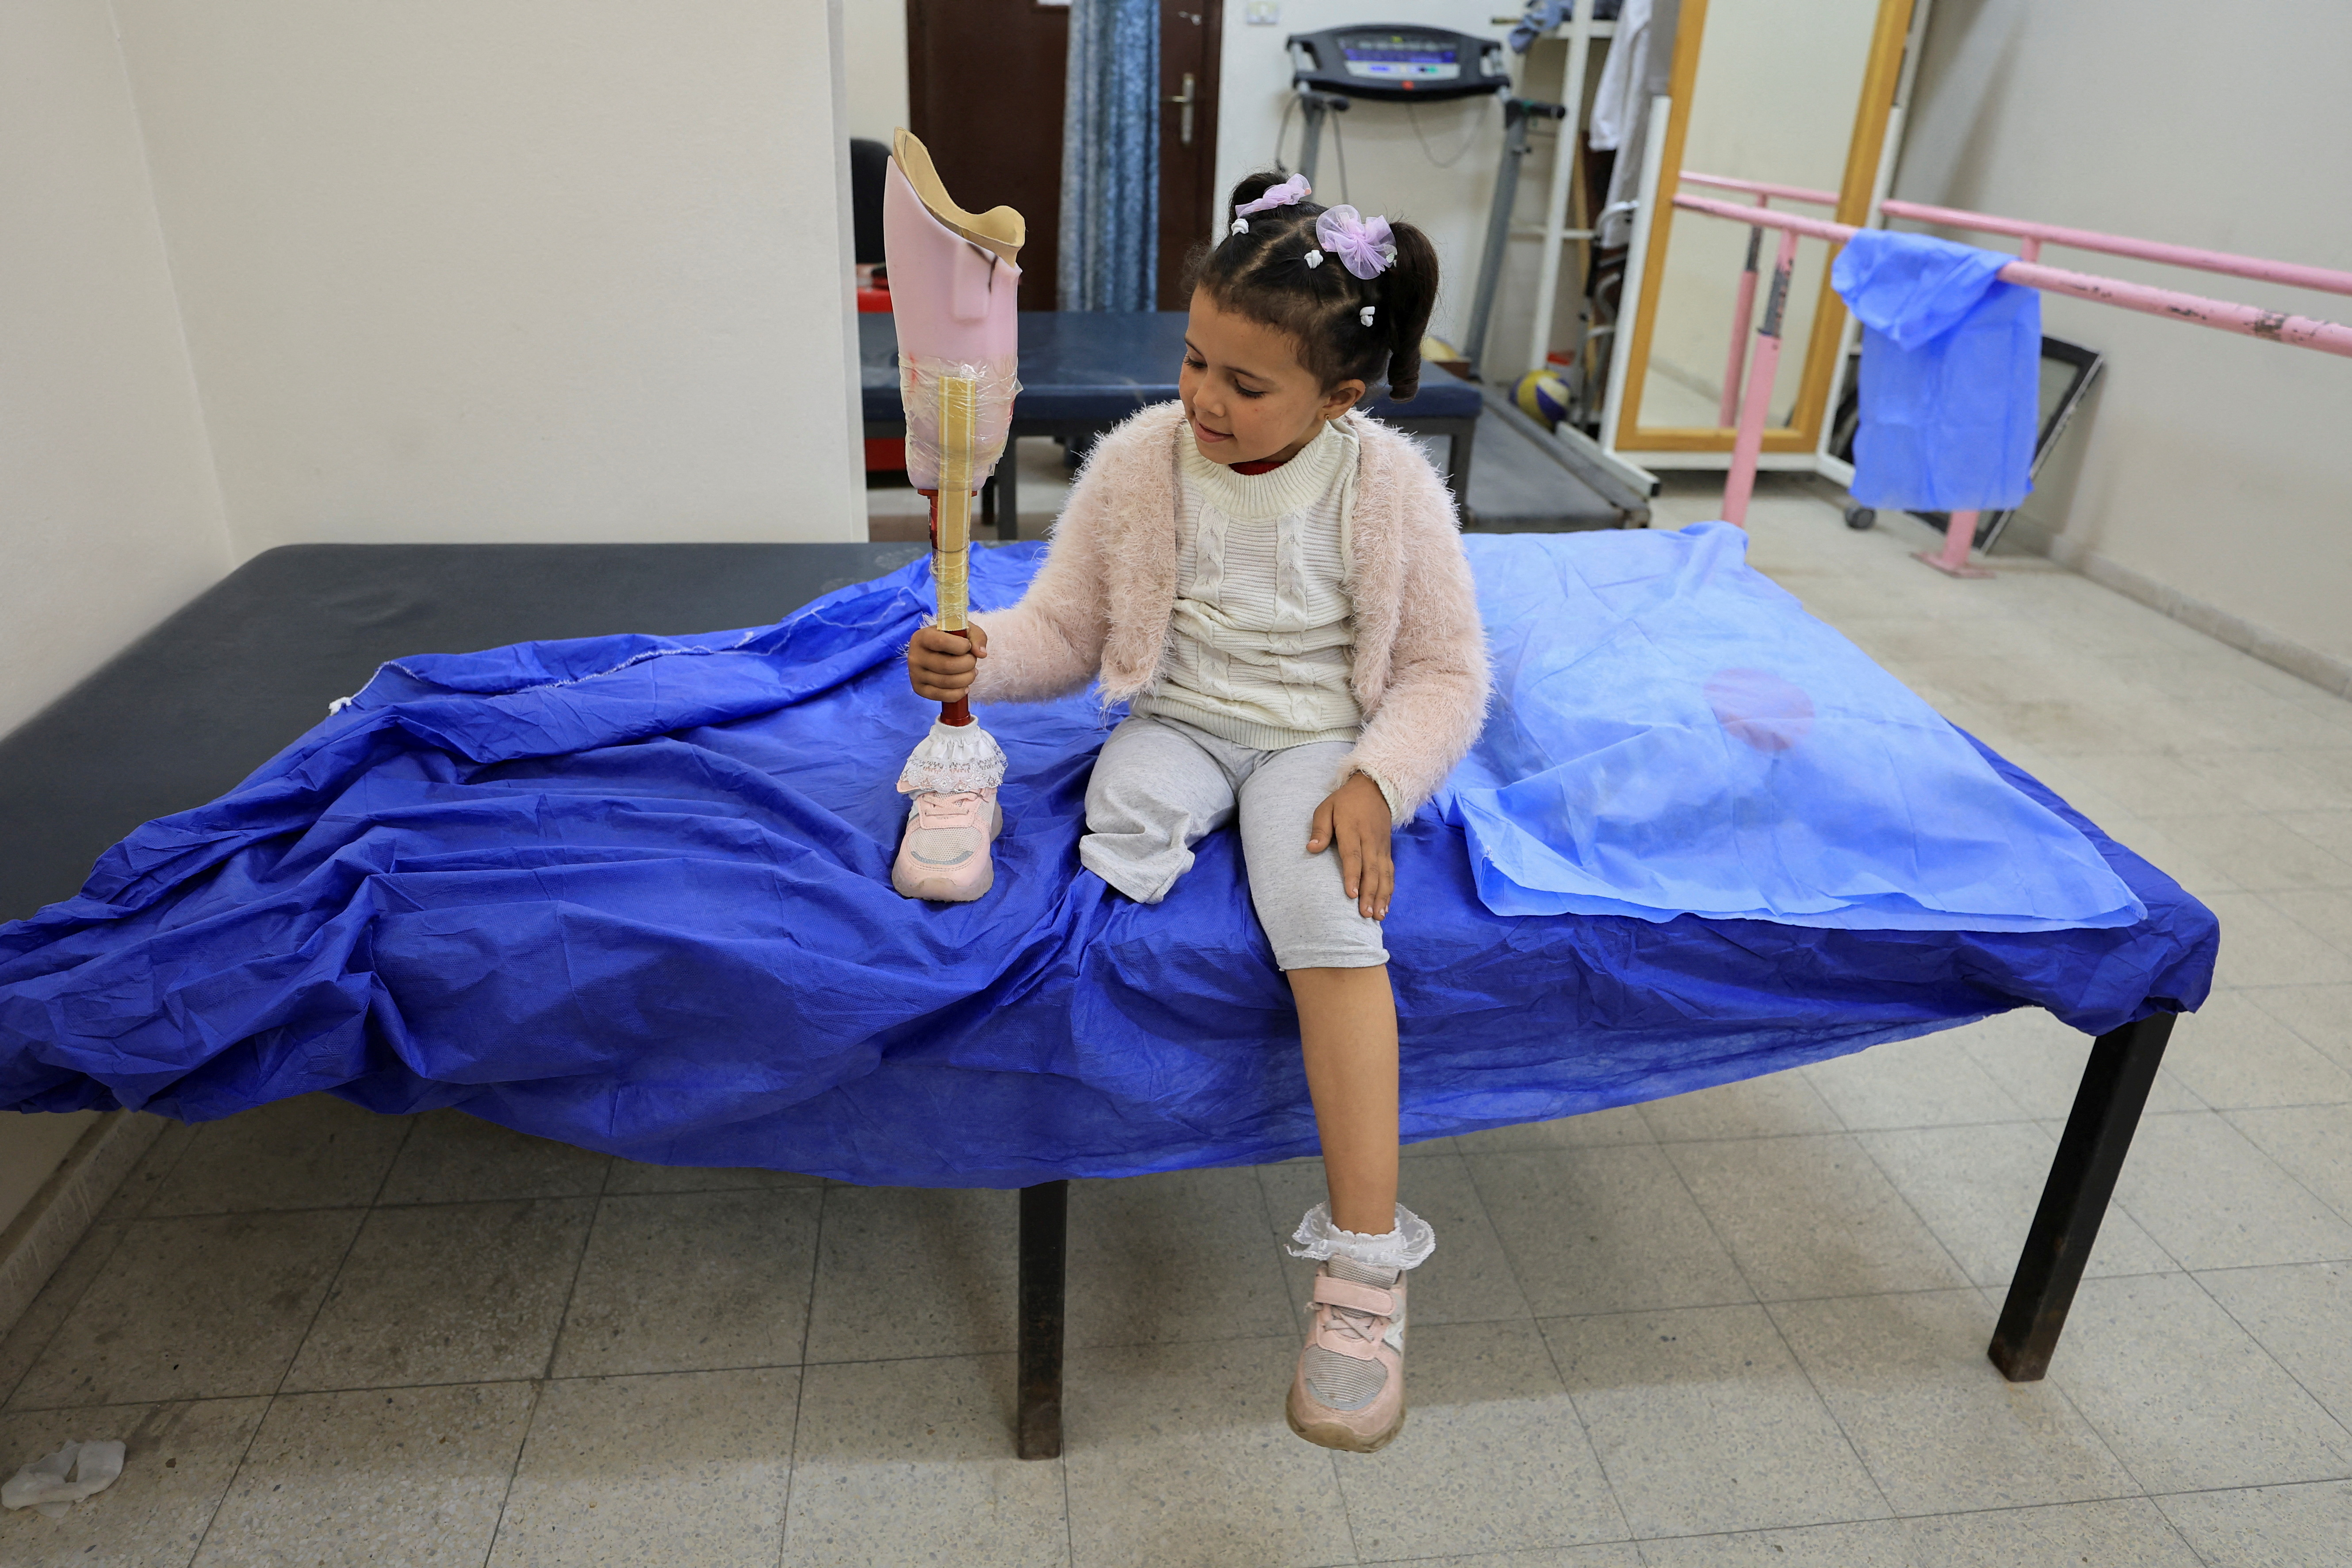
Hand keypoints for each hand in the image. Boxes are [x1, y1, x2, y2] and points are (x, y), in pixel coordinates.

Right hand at [907, 622, 987, 702]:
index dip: (962, 646)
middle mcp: (914, 656)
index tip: (967, 646)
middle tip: (972, 661)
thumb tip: (981, 653)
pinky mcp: (919, 689)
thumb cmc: (951, 639)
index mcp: (922, 637)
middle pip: (947, 665)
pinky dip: (959, 693)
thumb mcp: (964, 630)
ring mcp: (915, 674)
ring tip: (971, 672)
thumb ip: (976, 637)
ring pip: (947, 682)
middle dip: (968, 664)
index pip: (941, 642)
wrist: (936, 651)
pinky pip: (942, 696)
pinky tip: (965, 687)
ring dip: (967, 678)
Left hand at [1308, 773, 1393, 919]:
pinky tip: (1386, 906)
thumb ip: (1320, 829)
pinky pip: (1390, 872)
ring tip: (1378, 916)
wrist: (1375, 789)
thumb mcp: (1326, 807)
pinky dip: (1389, 890)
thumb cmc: (1345, 801)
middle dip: (1369, 893)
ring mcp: (1381, 846)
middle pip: (1371, 870)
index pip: (1353, 856)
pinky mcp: (1387, 850)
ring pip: (1384, 874)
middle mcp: (1370, 840)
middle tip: (1365, 914)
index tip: (1352, 894)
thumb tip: (1311, 848)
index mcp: (1352, 829)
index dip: (1353, 876)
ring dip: (1382, 896)